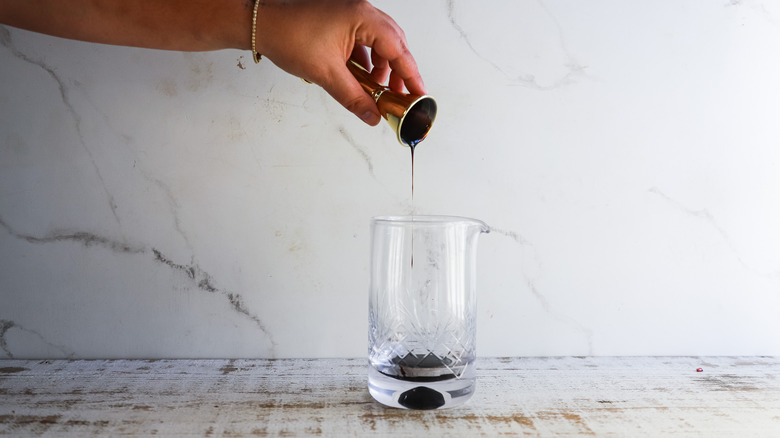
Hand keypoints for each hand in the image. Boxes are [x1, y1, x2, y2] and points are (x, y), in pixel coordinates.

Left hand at [254, 0, 426, 124]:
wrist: (262, 23)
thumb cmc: (287, 35)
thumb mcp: (326, 74)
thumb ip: (354, 98)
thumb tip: (372, 116)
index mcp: (362, 17)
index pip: (398, 49)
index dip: (411, 75)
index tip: (419, 94)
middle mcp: (361, 10)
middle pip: (394, 44)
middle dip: (398, 72)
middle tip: (400, 96)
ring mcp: (351, 13)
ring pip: (380, 43)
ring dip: (381, 67)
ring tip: (376, 90)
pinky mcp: (342, 19)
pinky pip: (365, 40)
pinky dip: (367, 60)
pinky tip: (361, 77)